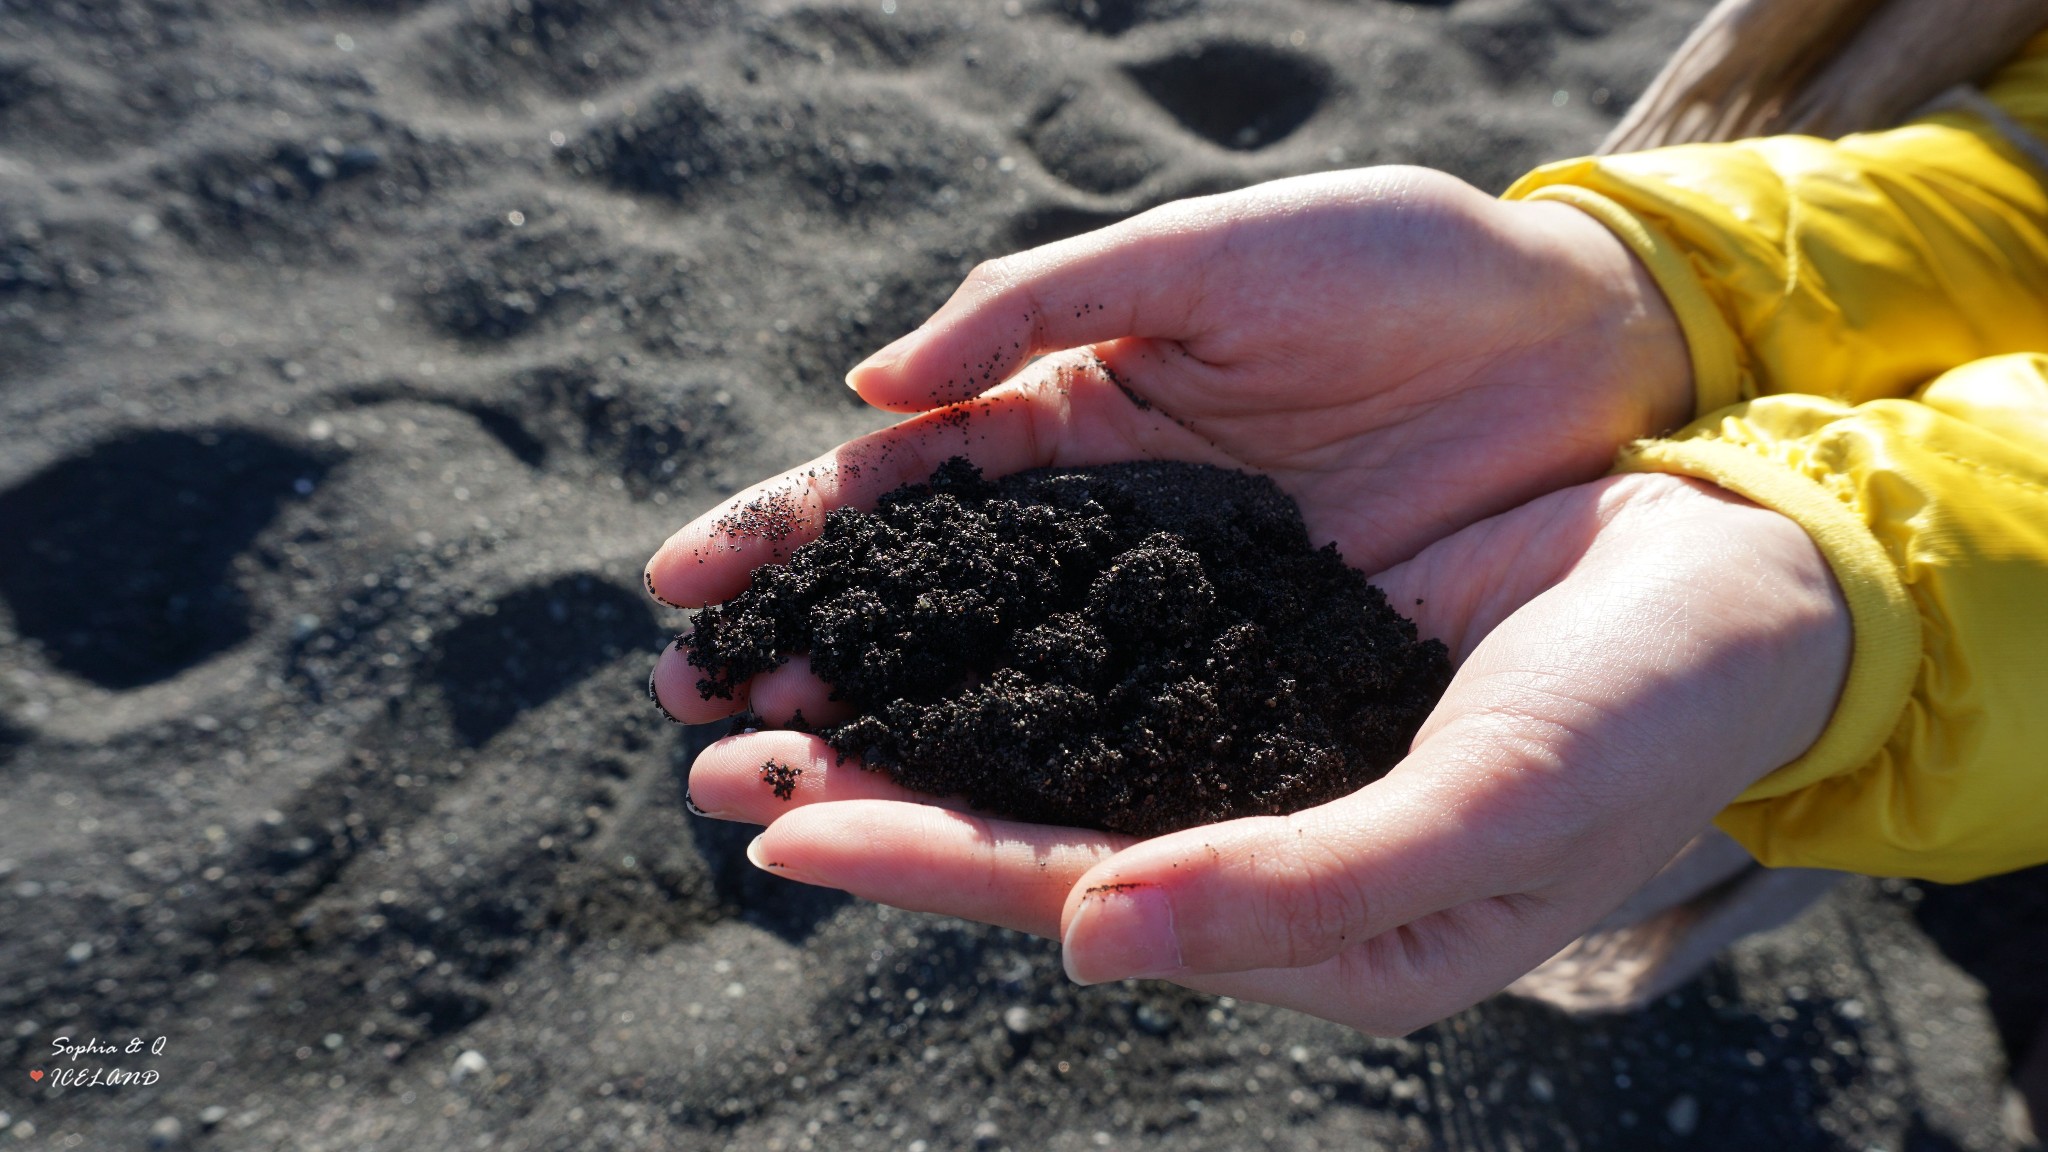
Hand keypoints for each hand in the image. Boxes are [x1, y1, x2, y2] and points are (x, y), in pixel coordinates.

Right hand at [645, 166, 1690, 692]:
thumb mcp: (1206, 260)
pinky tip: (957, 810)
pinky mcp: (1257, 668)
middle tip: (691, 714)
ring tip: (778, 778)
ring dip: (890, 727)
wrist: (1578, 336)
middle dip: (808, 652)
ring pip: (1007, 680)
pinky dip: (1038, 767)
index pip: (898, 479)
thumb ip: (1040, 306)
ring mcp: (1173, 605)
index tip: (681, 586)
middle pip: (926, 601)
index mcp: (1072, 407)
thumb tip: (872, 387)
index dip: (787, 529)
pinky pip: (1127, 728)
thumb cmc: (1393, 265)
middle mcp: (1102, 520)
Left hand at [683, 473, 1850, 1034]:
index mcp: (1314, 925)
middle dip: (876, 799)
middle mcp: (1265, 843)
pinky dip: (1010, 630)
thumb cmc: (1648, 710)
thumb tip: (1082, 940)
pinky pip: (1114, 646)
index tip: (787, 834)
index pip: (1081, 898)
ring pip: (1053, 738)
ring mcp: (1263, 743)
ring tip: (776, 694)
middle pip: (1030, 828)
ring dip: (917, 711)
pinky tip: (927, 602)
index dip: (930, 867)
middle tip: (713, 770)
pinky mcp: (1274, 649)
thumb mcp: (1488, 805)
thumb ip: (1294, 888)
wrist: (1749, 578)